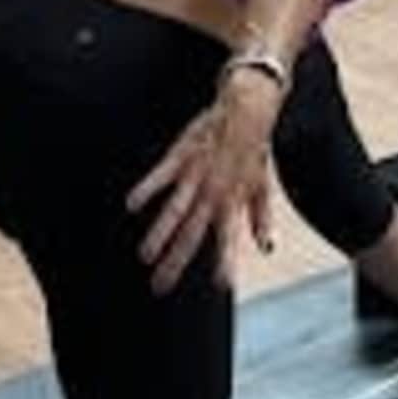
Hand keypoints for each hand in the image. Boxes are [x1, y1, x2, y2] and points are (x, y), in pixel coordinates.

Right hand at [130, 70, 279, 292]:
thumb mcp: (262, 187)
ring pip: (175, 210)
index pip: (228, 239)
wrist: (246, 109)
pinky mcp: (181, 156)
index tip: (222, 286)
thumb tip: (266, 249)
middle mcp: (213, 193)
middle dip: (176, 262)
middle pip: (192, 234)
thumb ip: (261, 219)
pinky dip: (147, 189)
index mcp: (233, 202)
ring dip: (160, 234)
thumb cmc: (253, 152)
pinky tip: (131, 205)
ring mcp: (196, 175)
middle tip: (159, 288)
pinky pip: (161, 175)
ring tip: (145, 256)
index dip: (225, 262)